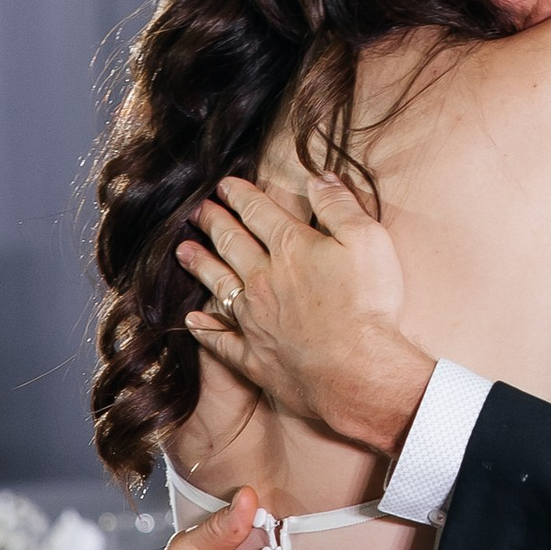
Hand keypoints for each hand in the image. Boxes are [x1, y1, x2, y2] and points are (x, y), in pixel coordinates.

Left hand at [179, 170, 432, 458]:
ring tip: (183, 252)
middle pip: (232, 244)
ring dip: (201, 266)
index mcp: (291, 248)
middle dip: (214, 223)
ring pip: (220, 285)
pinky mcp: (255, 357)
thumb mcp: (366, 239)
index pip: (258, 212)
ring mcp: (255, 320)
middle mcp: (263, 280)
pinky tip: (192, 321)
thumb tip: (318, 177)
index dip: (240, 195)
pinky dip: (205, 330)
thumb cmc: (367, 305)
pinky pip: (222, 341)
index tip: (224, 185)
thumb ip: (339, 205)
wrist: (356, 372)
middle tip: (197, 212)